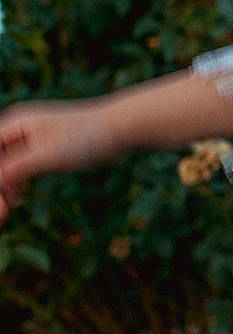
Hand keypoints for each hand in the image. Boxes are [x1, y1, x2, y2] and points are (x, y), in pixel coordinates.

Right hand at [0, 99, 119, 225]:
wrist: (120, 128)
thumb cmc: (84, 137)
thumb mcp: (46, 155)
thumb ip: (16, 167)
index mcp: (15, 124)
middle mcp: (20, 129)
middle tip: (1, 209)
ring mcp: (33, 139)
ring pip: (8, 164)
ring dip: (5, 184)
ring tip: (8, 205)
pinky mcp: (47, 149)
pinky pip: (22, 166)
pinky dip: (18, 180)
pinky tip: (17, 197)